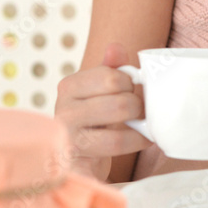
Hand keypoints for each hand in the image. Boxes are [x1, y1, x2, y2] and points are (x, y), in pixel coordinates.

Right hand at [54, 42, 151, 181]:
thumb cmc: (93, 121)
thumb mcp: (99, 92)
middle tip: (139, 111)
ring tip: (143, 125)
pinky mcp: (78, 157)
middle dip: (137, 104)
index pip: (111, 76)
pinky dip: (137, 140)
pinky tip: (143, 139)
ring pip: (118, 122)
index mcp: (70, 87)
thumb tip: (116, 47)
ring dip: (140, 124)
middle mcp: (64, 110)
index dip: (129, 83)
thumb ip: (109, 69)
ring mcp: (69, 136)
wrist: (78, 160)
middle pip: (118, 100)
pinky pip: (117, 143)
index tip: (132, 90)